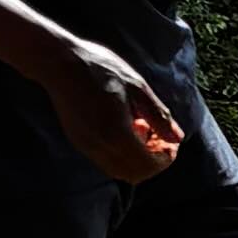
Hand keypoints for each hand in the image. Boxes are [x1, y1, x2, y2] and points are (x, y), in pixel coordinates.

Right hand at [43, 42, 183, 180]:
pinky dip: (121, 153)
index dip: (165, 159)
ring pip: (119, 170)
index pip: (148, 165)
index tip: (171, 142)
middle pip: (135, 174)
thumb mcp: (137, 87)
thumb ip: (159, 115)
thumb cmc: (101, 68)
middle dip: (153, 162)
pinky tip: (124, 128)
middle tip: (160, 139)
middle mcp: (100, 147)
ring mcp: (86, 146)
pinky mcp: (79, 142)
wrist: (60, 63)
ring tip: (142, 130)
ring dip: (136, 159)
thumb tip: (178, 138)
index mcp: (117, 134)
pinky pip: (105, 161)